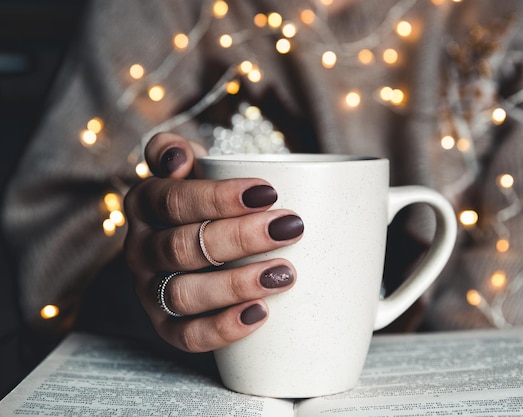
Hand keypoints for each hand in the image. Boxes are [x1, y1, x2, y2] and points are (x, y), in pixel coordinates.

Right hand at [124, 132, 303, 351]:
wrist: (198, 238)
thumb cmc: (205, 200)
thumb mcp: (190, 168)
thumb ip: (176, 150)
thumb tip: (179, 159)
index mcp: (143, 204)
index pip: (173, 200)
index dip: (218, 197)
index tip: (269, 192)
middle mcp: (138, 250)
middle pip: (182, 248)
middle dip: (240, 238)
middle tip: (290, 229)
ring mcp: (149, 291)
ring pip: (183, 294)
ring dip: (236, 284)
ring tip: (285, 273)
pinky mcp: (166, 326)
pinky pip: (187, 336)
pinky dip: (223, 328)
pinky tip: (260, 313)